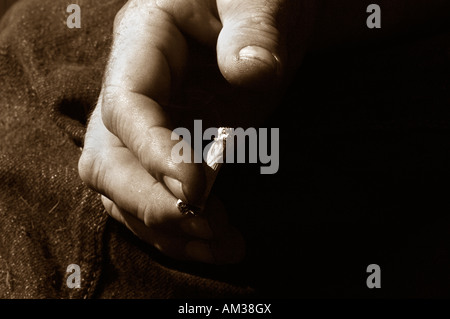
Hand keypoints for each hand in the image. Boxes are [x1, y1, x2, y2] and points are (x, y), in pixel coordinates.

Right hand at [78, 0, 314, 263]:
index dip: (153, 152)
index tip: (197, 185)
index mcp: (144, 41)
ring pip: (129, 191)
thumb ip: (253, 31)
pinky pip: (160, 196)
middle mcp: (136, 88)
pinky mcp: (174, 149)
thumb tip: (248, 74)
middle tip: (205, 224)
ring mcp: (153, 124)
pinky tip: (220, 241)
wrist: (265, 9)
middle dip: (151, 202)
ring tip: (223, 244)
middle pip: (109, 160)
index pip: (126, 107)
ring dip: (169, 229)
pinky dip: (184, 228)